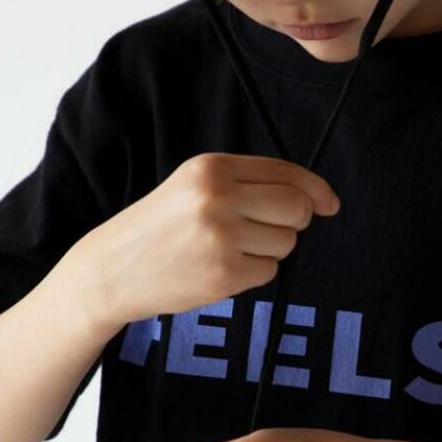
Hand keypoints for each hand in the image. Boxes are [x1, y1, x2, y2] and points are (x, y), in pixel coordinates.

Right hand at [80, 153, 340, 329]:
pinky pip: (269, 272)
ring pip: (285, 243)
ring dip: (267, 250)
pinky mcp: (224, 273)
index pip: (285, 173)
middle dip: (293, 222)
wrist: (112, 269)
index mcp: (211, 168)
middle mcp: (218, 197)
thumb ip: (249, 184)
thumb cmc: (162, 227)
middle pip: (296, 208)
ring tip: (226, 250)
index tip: (329, 203)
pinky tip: (219, 269)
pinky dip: (252, 274)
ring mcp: (221, 236)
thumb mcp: (195, 187)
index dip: (315, 190)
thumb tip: (315, 200)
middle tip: (263, 231)